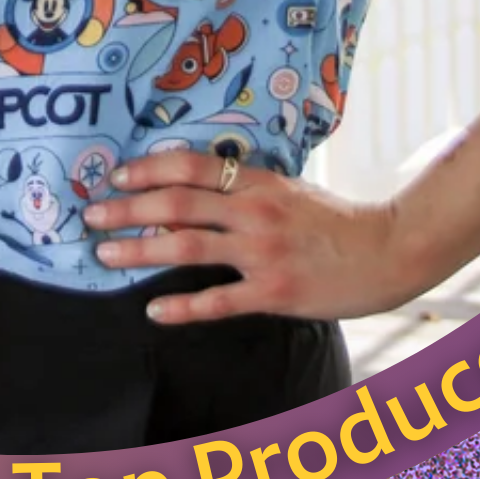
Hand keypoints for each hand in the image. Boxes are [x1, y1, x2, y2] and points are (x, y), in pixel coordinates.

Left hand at [81, 152, 424, 324]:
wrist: (388, 250)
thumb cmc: (338, 221)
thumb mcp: (290, 190)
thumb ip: (248, 189)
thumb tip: (199, 188)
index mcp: (258, 181)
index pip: (192, 166)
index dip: (149, 169)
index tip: (116, 176)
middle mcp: (254, 212)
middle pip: (178, 203)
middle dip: (128, 208)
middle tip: (92, 214)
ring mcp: (263, 253)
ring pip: (187, 248)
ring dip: (140, 251)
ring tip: (106, 253)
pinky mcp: (274, 293)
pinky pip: (218, 301)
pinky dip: (183, 307)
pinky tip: (154, 312)